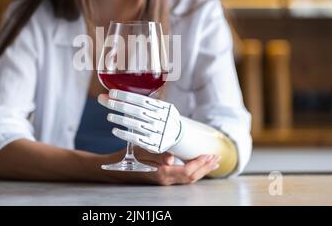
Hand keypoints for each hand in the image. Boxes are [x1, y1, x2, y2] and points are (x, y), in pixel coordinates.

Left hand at [98, 89, 182, 153]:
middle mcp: (159, 119)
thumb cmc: (160, 116)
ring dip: (121, 120)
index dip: (126, 95)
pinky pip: (136, 139)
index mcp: (161, 107)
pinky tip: (115, 130)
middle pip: (137, 111)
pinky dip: (124, 135)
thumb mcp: (154, 106)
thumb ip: (135, 101)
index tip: (112, 92)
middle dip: (120, 105)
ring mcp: (157, 132)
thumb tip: (107, 95)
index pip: (141, 99)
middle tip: (107, 102)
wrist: (177, 134)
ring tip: (109, 116)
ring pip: (136, 125)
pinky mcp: (153, 144)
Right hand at [106, 146, 220, 185]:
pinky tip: (197, 165)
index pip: (187, 171)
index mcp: (161, 174)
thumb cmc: (127, 158)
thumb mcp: (141, 151)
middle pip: (192, 177)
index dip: (200, 164)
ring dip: (202, 170)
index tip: (209, 155)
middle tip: (216, 158)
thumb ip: (156, 154)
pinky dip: (194, 171)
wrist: (115, 169)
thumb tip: (171, 157)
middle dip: (206, 167)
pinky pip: (183, 177)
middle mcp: (165, 180)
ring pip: (189, 179)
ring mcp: (165, 181)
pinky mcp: (163, 178)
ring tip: (212, 162)